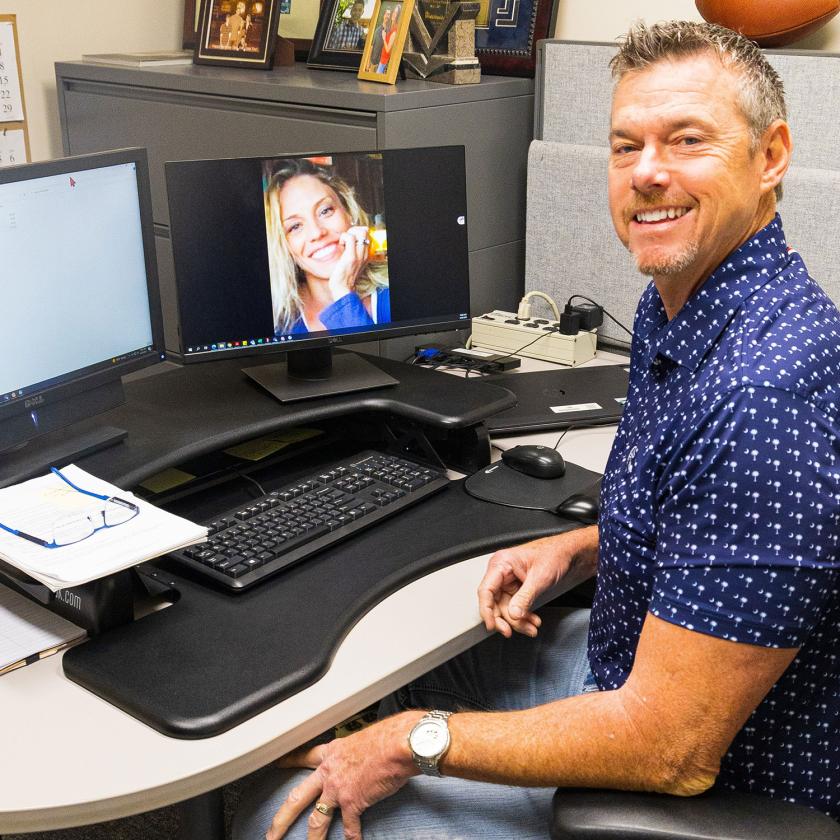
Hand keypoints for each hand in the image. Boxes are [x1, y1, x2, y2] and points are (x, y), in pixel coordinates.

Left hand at [266, 711, 420, 839]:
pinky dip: (351, 838)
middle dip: (281, 819)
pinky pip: (349, 828)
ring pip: (317, 820)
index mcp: (332, 753)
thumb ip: (355, 751)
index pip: (304, 756)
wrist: (397, 743)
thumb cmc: (386, 736)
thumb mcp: (362, 738)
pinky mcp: (353, 803)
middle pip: (297, 798)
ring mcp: (338, 789)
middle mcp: (330, 772)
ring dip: (313, 838)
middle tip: (271, 833)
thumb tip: (362, 755)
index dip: (289, 761)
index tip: (278, 764)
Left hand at [328, 225, 369, 302]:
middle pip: (365, 232)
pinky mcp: (351, 256)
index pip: (366, 236)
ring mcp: (359, 255)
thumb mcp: (350, 264)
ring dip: (349, 233)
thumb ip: (350, 253)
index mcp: (365, 256)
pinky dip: (343, 237)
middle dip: (354, 229)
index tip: (348, 238)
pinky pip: (350, 237)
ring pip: (360, 232)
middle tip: (345, 238)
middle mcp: (364, 254)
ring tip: (343, 242)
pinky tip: (340, 245)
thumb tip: (345, 242)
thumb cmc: (343, 278)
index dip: (357, 232)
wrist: (343, 289)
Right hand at [478, 530, 595, 637]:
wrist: (568, 554)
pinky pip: (514, 606)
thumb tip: (513, 614)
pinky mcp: (516, 588)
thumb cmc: (554, 555)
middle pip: (494, 602)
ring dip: (518, 620)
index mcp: (501, 563)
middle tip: (513, 631)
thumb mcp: (539, 578)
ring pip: (505, 607)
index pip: (486, 590)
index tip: (492, 625)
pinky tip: (532, 620)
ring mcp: (508, 581)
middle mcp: (501, 572)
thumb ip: (525, 597)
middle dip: (506, 619)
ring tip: (531, 627)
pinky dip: (523, 616)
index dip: (486, 610)